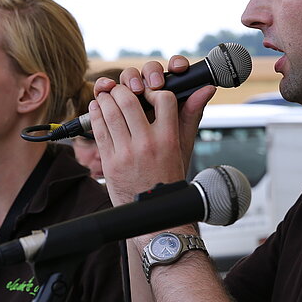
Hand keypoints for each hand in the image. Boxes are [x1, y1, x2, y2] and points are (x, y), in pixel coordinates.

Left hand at [91, 57, 214, 206]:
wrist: (154, 211)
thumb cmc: (169, 177)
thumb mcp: (184, 147)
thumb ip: (191, 114)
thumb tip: (205, 89)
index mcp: (168, 139)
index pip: (163, 99)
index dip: (153, 90)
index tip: (148, 92)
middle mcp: (146, 144)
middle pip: (128, 100)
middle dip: (122, 89)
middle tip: (121, 89)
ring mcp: (126, 153)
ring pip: (110, 112)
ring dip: (106, 98)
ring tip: (107, 96)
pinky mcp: (110, 161)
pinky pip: (98, 129)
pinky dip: (95, 113)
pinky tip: (97, 109)